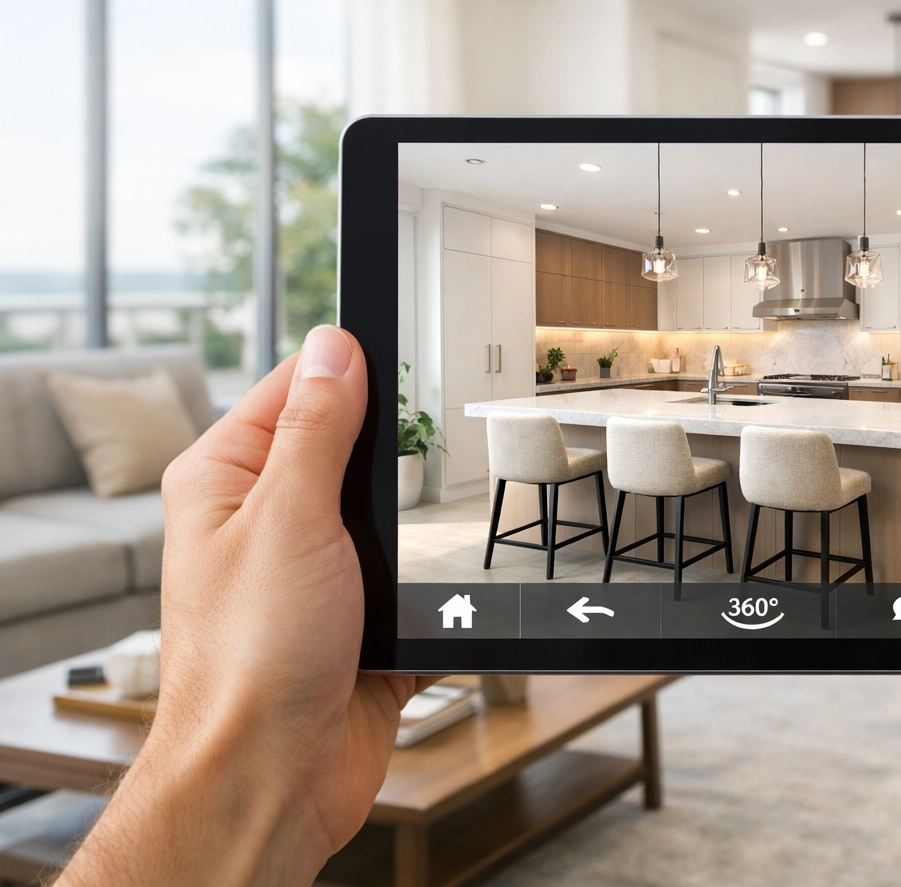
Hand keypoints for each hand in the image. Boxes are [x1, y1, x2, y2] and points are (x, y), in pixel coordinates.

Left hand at [62, 326, 433, 885]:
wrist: (273, 778)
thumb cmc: (252, 658)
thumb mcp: (289, 516)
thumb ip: (318, 428)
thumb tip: (336, 349)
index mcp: (228, 482)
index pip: (296, 391)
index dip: (351, 373)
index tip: (407, 366)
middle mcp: (266, 524)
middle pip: (352, 453)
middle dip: (400, 461)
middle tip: (430, 462)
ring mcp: (315, 576)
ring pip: (392, 521)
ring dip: (420, 534)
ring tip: (429, 542)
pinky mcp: (358, 626)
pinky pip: (415, 589)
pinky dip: (437, 594)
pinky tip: (445, 597)